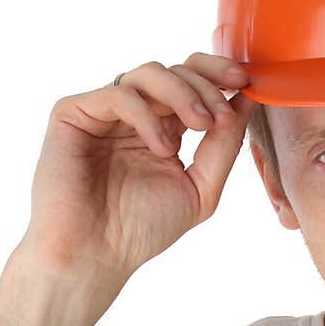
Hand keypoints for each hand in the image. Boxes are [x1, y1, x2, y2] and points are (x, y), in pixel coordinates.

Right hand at [19, 53, 254, 298]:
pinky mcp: (73, 113)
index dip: (217, 74)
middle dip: (206, 86)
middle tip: (221, 114)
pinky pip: (119, 94)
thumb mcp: (200, 188)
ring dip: (182, 93)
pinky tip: (161, 148)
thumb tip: (250, 100)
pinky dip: (147, 115)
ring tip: (200, 126)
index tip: (244, 83)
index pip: (191, 82)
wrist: (93, 256)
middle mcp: (132, 115)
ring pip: (148, 73)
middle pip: (174, 70)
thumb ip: (224, 145)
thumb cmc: (140, 230)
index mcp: (161, 128)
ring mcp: (102, 112)